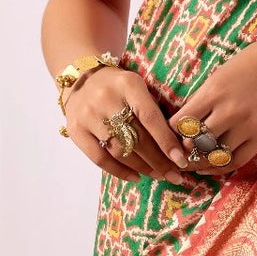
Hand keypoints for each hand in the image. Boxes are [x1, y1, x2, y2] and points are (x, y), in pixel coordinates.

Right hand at [64, 63, 189, 179]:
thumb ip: (154, 109)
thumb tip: (178, 145)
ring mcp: (88, 115)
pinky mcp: (76, 129)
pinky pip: (100, 158)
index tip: (180, 160)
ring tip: (158, 175)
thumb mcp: (138, 87)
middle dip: (159, 161)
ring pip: (120, 151)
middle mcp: (106, 98)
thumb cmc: (119, 86)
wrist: (80, 78)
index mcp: (128, 84)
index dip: (166, 141)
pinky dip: (120, 171)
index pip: (150, 118)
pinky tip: (135, 176)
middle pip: (136, 138)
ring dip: (142, 167)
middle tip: (175, 175)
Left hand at [170, 31, 256, 174]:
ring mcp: (248, 125)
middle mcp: (230, 111)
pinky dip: (220, 167)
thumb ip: (203, 99)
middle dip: (183, 150)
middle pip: (196, 142)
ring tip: (190, 163)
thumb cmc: (251, 63)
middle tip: (176, 154)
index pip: (182, 122)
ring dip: (200, 161)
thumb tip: (183, 123)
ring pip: (215, 154)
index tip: (168, 136)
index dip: (171, 132)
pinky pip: (237, 160)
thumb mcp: (220, 74)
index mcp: (214, 91)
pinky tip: (209, 168)